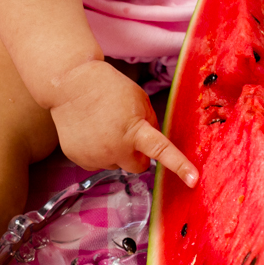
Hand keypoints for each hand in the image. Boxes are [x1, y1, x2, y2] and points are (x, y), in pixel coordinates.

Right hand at [50, 60, 198, 186]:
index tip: (193, 180)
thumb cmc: (109, 88)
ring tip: (104, 126)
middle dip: (137, 154)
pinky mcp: (79, 159)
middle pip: (138, 166)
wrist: (70, 84)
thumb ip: (150, 124)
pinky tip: (91, 132)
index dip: (179, 166)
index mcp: (134, 131)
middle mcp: (114, 149)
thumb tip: (154, 146)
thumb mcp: (139, 100)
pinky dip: (98, 152)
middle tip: (127, 132)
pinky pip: (98, 163)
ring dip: (116, 151)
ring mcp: (95, 156)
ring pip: (116, 164)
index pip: (161, 152)